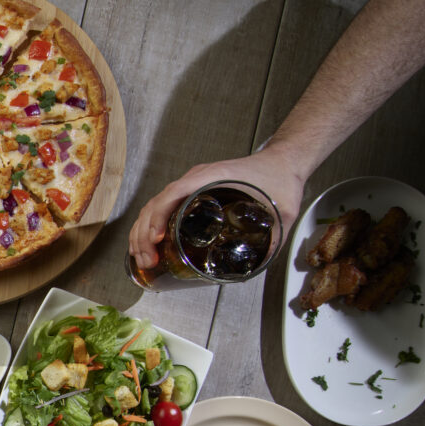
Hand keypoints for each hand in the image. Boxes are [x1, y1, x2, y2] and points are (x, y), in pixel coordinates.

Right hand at [127, 144, 305, 269]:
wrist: (282, 161)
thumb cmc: (278, 176)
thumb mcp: (281, 208)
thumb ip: (275, 236)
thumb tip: (261, 263)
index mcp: (211, 177)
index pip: (173, 193)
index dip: (159, 216)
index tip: (156, 239)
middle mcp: (195, 179)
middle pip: (155, 203)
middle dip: (144, 234)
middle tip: (148, 260)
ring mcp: (190, 186)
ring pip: (153, 207)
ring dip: (142, 233)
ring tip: (143, 258)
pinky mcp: (190, 194)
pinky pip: (161, 208)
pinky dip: (149, 227)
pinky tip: (148, 245)